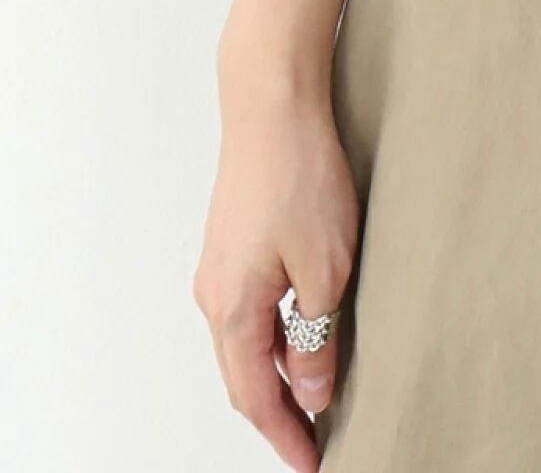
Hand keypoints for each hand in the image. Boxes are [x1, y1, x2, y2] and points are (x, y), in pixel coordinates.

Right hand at [193, 73, 357, 471]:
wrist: (272, 104)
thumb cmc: (300, 175)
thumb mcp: (326, 267)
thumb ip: (318, 337)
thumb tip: (313, 392)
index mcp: (232, 309)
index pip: (255, 398)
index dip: (285, 436)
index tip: (312, 463)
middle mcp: (214, 294)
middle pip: (243, 376)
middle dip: (277, 414)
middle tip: (315, 441)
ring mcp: (219, 268)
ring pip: (245, 342)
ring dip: (277, 374)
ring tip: (317, 395)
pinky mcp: (232, 244)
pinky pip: (248, 310)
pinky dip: (273, 335)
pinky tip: (304, 332)